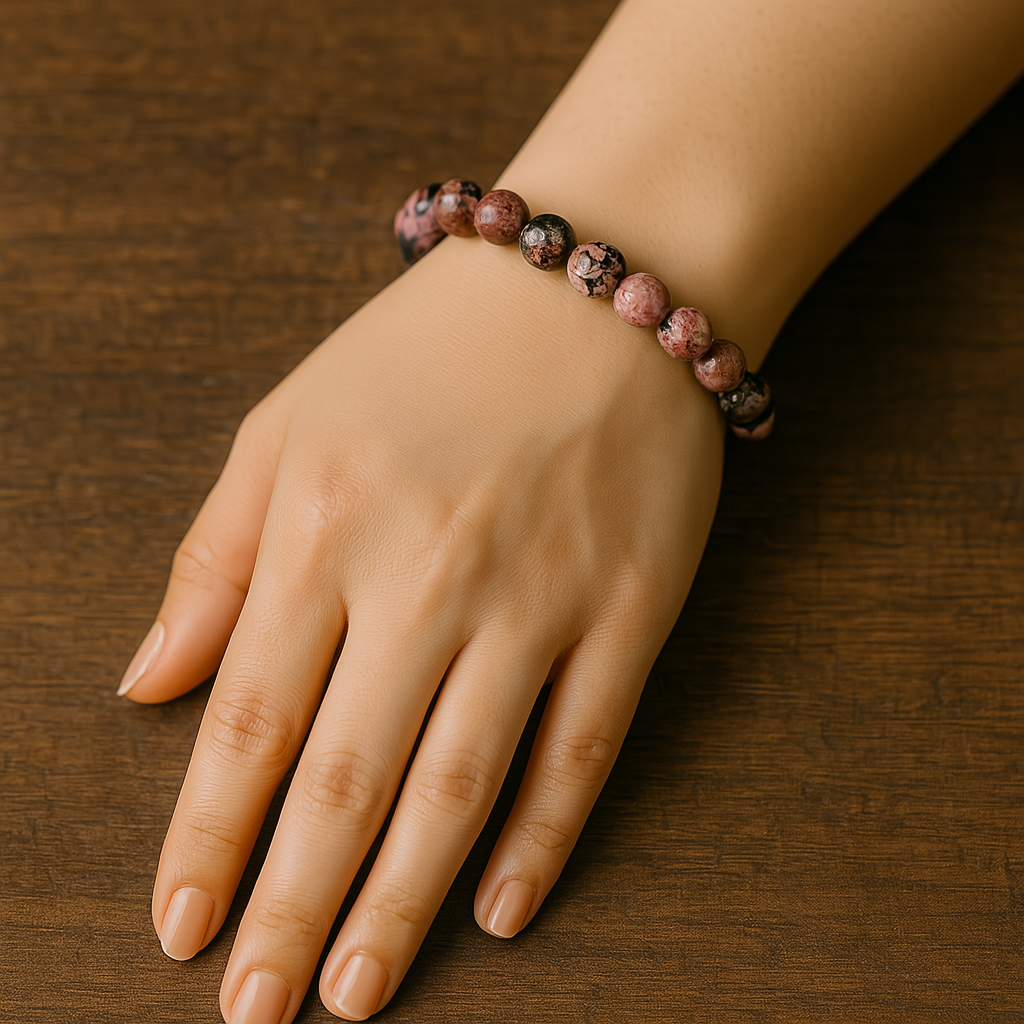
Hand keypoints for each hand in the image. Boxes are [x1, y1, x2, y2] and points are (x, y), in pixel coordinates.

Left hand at [119, 234, 724, 1021]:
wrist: (593, 288)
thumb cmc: (427, 352)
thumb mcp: (290, 423)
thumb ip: (214, 556)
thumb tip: (148, 683)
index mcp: (326, 523)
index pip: (248, 718)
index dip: (206, 836)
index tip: (179, 930)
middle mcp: (425, 572)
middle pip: (345, 779)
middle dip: (288, 906)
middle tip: (255, 1013)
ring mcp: (537, 596)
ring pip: (455, 785)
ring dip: (402, 905)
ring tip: (352, 994)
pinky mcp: (628, 608)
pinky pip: (581, 747)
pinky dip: (541, 838)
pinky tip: (501, 911)